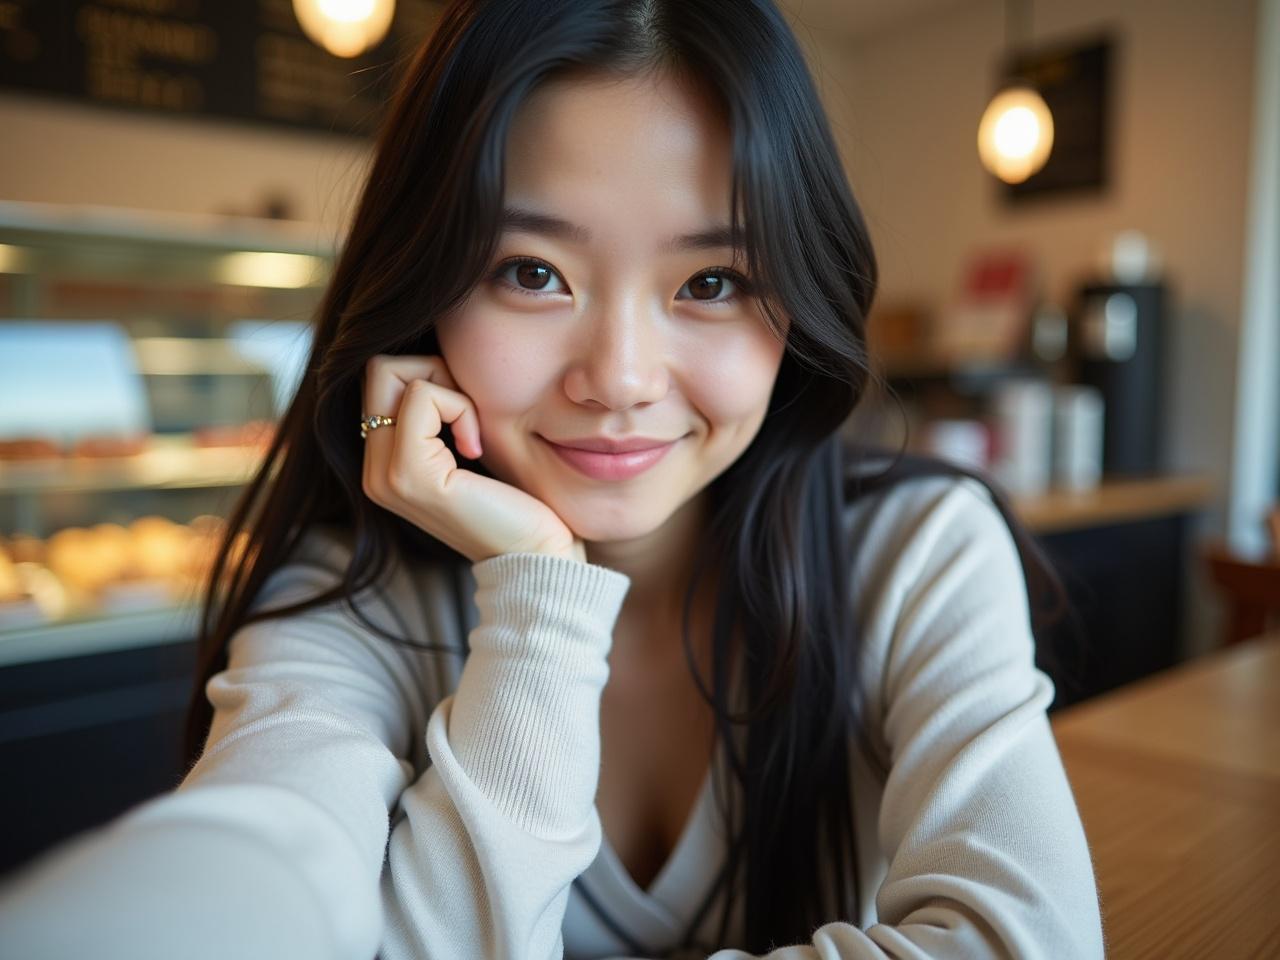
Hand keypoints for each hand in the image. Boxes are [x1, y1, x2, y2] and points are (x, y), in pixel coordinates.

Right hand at [361, 354, 584, 563]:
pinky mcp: (408, 474)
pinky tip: (476, 448)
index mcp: (384, 464)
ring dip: (449, 389)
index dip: (432, 377)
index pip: (382, 378)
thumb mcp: (469, 443)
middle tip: (470, 414)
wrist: (536, 554)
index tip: (468, 416)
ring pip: (394, 373)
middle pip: (379, 368)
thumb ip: (441, 410)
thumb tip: (440, 348)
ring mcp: (384, 475)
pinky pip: (423, 396)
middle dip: (434, 372)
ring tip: (473, 434)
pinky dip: (460, 408)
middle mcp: (373, 471)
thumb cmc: (517, 499)